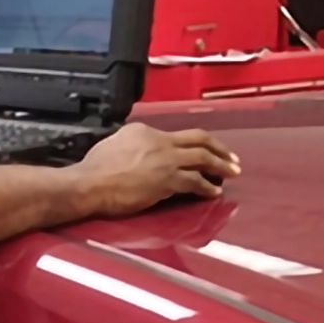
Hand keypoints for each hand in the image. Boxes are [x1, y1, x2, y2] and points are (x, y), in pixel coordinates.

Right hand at [70, 123, 239, 217]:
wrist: (90, 184)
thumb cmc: (95, 168)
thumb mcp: (114, 143)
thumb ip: (132, 144)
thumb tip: (138, 151)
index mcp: (145, 130)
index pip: (175, 135)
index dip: (192, 144)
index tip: (201, 151)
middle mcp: (159, 140)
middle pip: (198, 139)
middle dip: (219, 148)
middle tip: (232, 157)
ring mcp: (165, 160)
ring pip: (202, 159)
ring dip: (221, 166)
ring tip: (233, 172)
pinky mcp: (167, 181)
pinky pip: (195, 182)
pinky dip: (208, 186)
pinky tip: (215, 191)